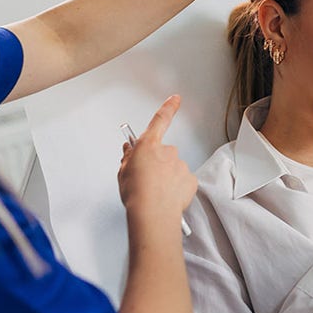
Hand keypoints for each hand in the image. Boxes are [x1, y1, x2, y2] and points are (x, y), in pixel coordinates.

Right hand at [118, 95, 196, 225]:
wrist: (153, 213)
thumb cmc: (137, 194)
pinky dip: (176, 187)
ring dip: (166, 176)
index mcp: (149, 146)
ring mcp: (180, 165)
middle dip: (156, 162)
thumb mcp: (123, 171)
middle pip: (163, 153)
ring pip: (173, 168)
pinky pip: (182, 180)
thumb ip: (128, 157)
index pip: (160, 120)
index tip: (175, 99)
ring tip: (155, 192)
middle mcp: (168, 152)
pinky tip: (167, 196)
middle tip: (146, 179)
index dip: (168, 107)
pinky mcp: (190, 179)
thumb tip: (130, 150)